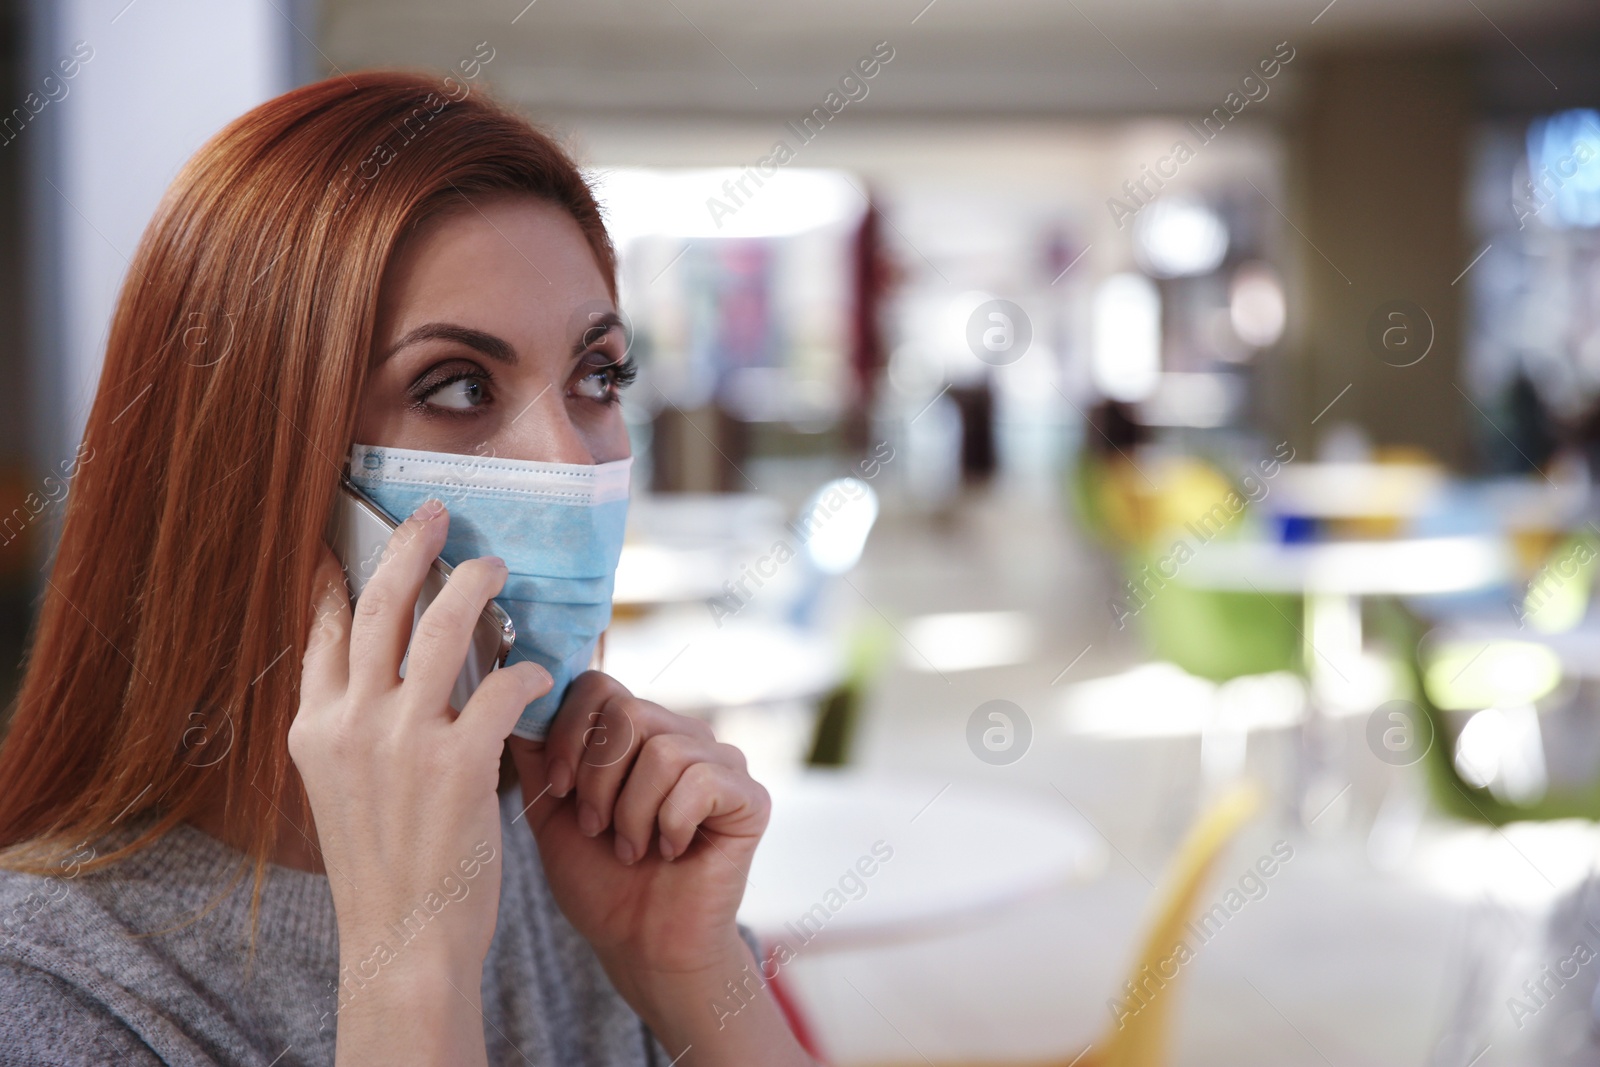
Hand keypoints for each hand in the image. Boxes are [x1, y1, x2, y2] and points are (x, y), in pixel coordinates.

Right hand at [290, 498, 552, 1064]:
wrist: (402, 942)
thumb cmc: (383, 870)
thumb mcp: (340, 791)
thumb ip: (353, 728)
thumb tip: (381, 674)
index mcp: (313, 729)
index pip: (323, 629)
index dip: (340, 577)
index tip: (352, 540)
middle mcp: (350, 724)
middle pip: (378, 607)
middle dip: (408, 548)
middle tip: (437, 515)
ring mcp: (402, 740)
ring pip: (440, 628)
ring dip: (473, 587)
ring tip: (494, 567)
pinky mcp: (459, 763)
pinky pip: (502, 686)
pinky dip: (527, 670)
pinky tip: (542, 670)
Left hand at [507, 673, 769, 979]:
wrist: (640, 945)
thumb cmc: (600, 881)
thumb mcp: (551, 810)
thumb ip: (538, 753)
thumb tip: (518, 696)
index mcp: (638, 732)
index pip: (599, 686)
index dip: (569, 732)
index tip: (558, 787)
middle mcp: (683, 736)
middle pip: (629, 712)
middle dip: (597, 778)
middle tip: (598, 827)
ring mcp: (722, 762)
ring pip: (663, 750)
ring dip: (632, 812)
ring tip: (632, 848)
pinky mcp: (750, 797)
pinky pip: (701, 782)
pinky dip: (671, 825)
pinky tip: (672, 851)